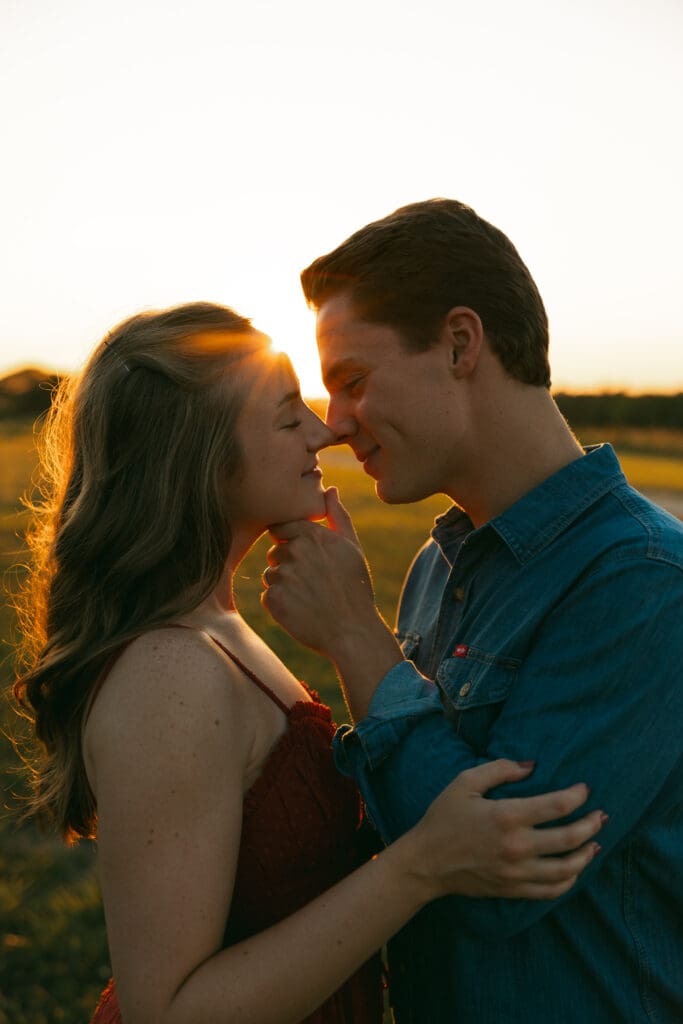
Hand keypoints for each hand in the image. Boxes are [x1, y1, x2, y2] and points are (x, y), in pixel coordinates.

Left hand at [262, 487, 381, 656]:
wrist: (352, 632)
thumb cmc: (355, 588)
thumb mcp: (351, 547)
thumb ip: (337, 515)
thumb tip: (329, 488)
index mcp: (312, 535)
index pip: (280, 529)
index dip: (291, 544)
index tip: (305, 560)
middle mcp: (295, 551)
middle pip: (274, 552)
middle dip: (288, 565)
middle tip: (312, 583)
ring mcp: (283, 575)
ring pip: (271, 574)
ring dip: (284, 585)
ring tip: (309, 598)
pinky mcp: (273, 599)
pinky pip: (268, 596)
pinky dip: (280, 604)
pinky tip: (301, 610)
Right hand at [405, 760, 602, 900]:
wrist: (426, 862)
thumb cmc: (443, 817)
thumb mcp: (465, 782)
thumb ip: (500, 769)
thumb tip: (532, 766)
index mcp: (507, 816)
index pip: (556, 805)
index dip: (577, 796)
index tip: (585, 789)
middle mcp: (517, 846)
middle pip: (570, 838)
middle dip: (592, 824)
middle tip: (602, 815)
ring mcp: (517, 872)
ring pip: (567, 869)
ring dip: (587, 855)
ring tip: (595, 843)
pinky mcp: (513, 889)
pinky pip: (552, 890)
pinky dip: (569, 881)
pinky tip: (575, 870)